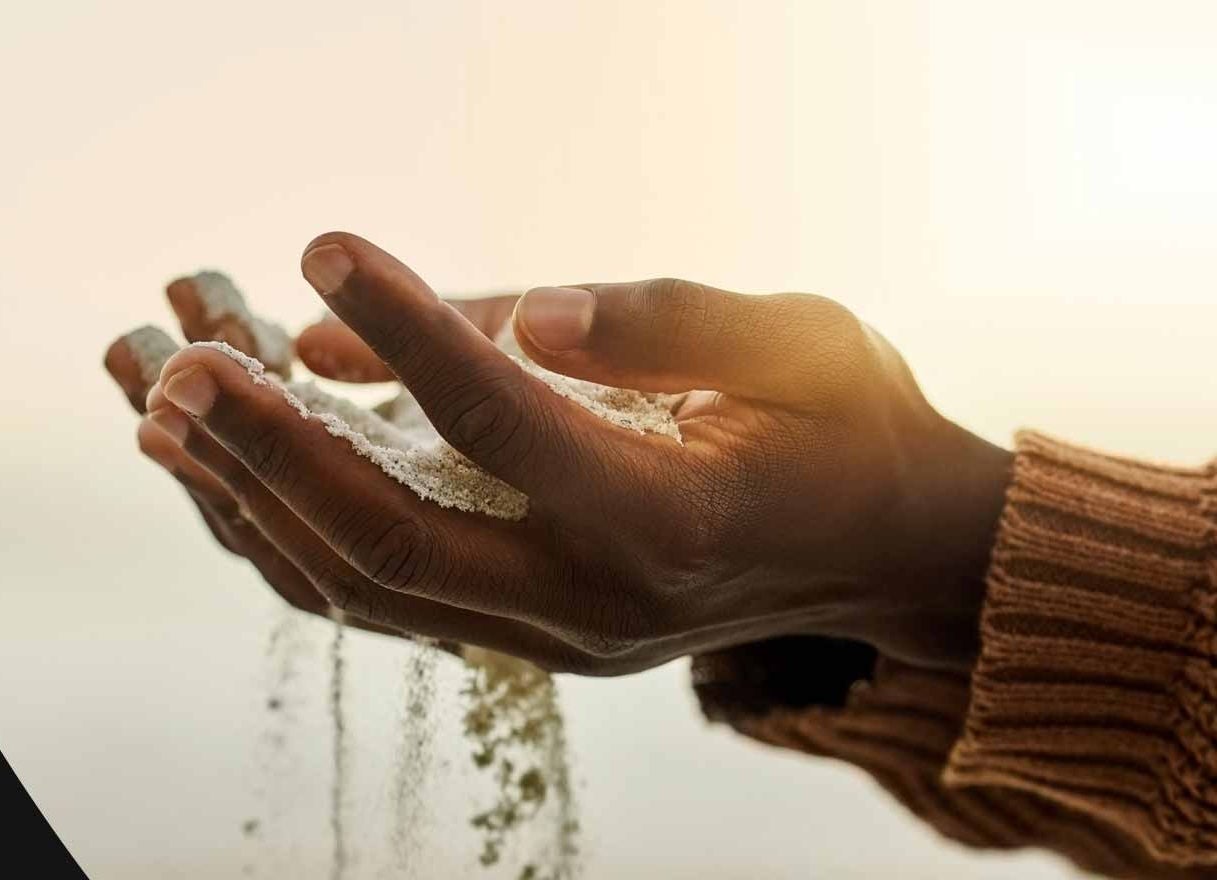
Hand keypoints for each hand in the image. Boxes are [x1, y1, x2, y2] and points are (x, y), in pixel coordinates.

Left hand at [139, 232, 1011, 673]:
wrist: (887, 551)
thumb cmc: (851, 427)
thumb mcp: (789, 339)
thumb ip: (649, 321)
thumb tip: (510, 319)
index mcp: (674, 518)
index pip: (503, 419)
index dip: (407, 325)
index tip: (324, 243)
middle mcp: (603, 602)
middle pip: (397, 539)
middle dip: (276, 450)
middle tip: (185, 367)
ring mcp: (564, 640)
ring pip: (377, 591)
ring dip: (265, 504)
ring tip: (176, 424)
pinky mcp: (541, 641)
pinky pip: (398, 604)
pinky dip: (309, 540)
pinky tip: (251, 479)